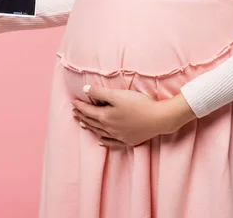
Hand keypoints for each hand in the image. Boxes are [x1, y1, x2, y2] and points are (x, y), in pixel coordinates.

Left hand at [71, 85, 196, 147]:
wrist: (159, 118)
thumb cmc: (138, 104)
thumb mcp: (117, 95)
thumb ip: (99, 93)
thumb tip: (85, 90)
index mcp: (105, 116)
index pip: (88, 111)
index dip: (79, 106)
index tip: (73, 102)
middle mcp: (109, 128)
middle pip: (92, 122)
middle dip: (82, 116)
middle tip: (74, 112)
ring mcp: (119, 136)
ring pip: (99, 132)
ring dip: (90, 127)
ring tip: (82, 125)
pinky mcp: (128, 140)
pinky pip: (112, 142)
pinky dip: (104, 141)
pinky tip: (101, 141)